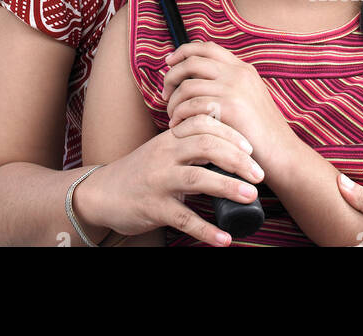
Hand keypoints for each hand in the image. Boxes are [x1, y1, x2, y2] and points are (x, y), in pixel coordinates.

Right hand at [74, 114, 266, 247]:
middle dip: (236, 158)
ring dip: (227, 187)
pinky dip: (206, 230)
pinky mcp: (153, 207)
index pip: (203, 124)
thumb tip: (232, 148)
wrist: (103, 193)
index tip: (251, 148)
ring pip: (196, 178)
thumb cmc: (141, 172)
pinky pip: (183, 218)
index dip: (230, 133)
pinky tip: (224, 239)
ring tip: (251, 197)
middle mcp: (164, 155)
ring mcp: (158, 181)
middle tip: (259, 174)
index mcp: (169, 138)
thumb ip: (190, 145)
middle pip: (205, 146)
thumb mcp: (163, 151)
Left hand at [161, 41, 294, 157]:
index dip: (183, 52)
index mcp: (243, 68)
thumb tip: (196, 80)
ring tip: (173, 117)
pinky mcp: (229, 107)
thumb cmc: (261, 133)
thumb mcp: (249, 99)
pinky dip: (180, 116)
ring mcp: (234, 88)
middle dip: (171, 77)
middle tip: (165, 95)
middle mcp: (238, 73)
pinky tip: (179, 127)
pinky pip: (192, 106)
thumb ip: (228, 86)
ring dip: (174, 102)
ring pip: (188, 86)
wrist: (283, 154)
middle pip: (191, 62)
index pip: (206, 48)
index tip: (169, 63)